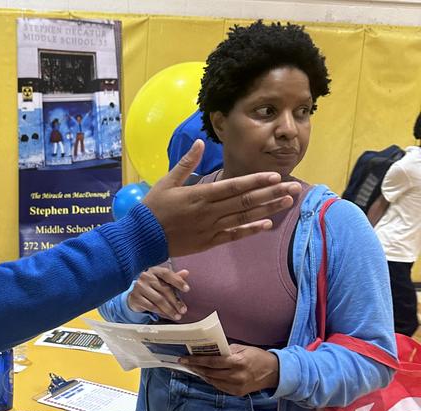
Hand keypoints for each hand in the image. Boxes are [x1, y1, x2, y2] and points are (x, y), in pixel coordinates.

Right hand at [127, 266, 189, 319]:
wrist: (134, 295)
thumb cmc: (152, 287)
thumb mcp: (163, 281)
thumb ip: (174, 278)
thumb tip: (186, 272)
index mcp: (154, 270)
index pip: (167, 274)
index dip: (178, 281)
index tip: (187, 289)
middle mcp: (146, 277)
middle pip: (165, 289)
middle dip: (176, 301)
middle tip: (183, 310)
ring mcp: (139, 287)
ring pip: (159, 300)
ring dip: (170, 310)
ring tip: (177, 316)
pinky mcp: (136, 298)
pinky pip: (151, 306)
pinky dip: (161, 312)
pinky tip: (167, 315)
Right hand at [142, 140, 301, 255]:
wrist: (142, 238)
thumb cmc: (153, 208)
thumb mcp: (166, 181)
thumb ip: (185, 163)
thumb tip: (198, 142)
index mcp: (200, 195)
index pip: (234, 186)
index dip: (256, 181)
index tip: (275, 175)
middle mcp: (209, 212)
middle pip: (246, 201)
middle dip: (272, 193)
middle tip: (294, 187)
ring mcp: (211, 228)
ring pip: (244, 217)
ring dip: (268, 209)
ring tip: (287, 202)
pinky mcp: (208, 242)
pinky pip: (233, 235)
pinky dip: (250, 230)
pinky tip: (266, 224)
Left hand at [179, 344, 279, 395]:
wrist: (274, 372)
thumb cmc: (257, 356)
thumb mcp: (242, 348)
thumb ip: (225, 350)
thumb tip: (209, 349)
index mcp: (237, 362)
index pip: (211, 362)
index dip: (196, 361)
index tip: (184, 358)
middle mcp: (236, 376)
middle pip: (209, 372)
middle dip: (195, 367)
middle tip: (185, 362)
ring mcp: (236, 386)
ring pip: (212, 381)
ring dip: (201, 374)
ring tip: (193, 367)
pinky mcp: (237, 393)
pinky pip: (219, 386)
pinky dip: (210, 380)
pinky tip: (205, 374)